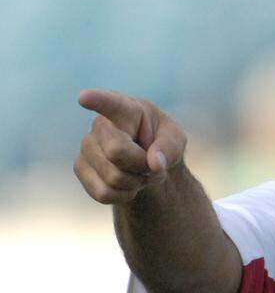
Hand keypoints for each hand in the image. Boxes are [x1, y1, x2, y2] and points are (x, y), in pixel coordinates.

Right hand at [74, 89, 186, 204]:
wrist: (147, 159)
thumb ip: (169, 148)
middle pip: (117, 152)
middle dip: (142, 165)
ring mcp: (86, 147)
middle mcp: (100, 125)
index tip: (84, 97)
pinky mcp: (80, 168)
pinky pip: (104, 193)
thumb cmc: (161, 140)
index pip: (109, 102)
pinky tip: (127, 183)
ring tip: (140, 171)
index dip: (96, 99)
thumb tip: (154, 164)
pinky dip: (124, 195)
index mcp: (126, 109)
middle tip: (151, 162)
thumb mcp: (175, 140)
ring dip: (136, 182)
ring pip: (113, 177)